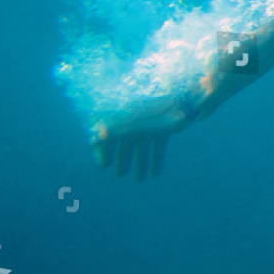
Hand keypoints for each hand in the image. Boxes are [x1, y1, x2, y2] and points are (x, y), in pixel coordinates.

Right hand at [90, 82, 204, 179]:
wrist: (180, 93)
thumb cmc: (150, 104)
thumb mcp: (128, 118)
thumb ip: (110, 130)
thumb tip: (93, 140)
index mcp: (121, 117)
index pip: (109, 137)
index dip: (105, 151)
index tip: (104, 165)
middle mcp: (134, 121)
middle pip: (126, 145)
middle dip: (122, 160)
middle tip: (120, 176)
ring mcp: (149, 125)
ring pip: (142, 148)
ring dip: (140, 164)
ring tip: (139, 180)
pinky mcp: (165, 128)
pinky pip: (158, 146)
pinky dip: (156, 160)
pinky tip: (154, 175)